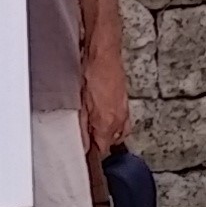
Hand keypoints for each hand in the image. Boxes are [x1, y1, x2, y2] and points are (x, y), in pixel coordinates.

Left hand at [79, 42, 131, 160]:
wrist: (103, 55)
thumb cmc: (91, 74)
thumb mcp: (80, 105)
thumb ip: (82, 128)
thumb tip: (83, 145)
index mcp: (107, 123)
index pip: (102, 150)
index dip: (92, 151)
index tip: (85, 150)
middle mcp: (119, 120)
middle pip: (111, 142)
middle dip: (99, 141)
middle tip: (87, 135)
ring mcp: (124, 111)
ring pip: (118, 132)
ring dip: (107, 132)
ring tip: (95, 125)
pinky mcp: (125, 102)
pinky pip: (121, 120)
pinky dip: (113, 122)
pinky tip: (104, 114)